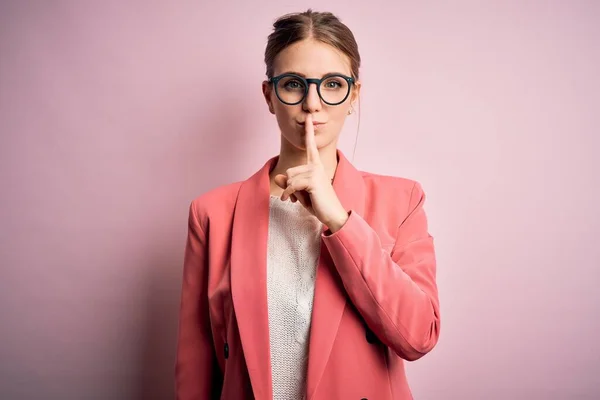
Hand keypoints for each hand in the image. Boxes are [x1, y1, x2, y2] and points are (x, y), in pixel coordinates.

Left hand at [274, 114, 348, 230]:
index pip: (310, 146)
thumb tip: (277, 177)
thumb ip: (289, 184)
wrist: (332, 215)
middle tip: (296, 196)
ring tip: (299, 199)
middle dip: (289, 185)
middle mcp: (316, 166)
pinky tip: (291, 201)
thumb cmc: (318, 203)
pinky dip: (288, 194)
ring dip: (290, 191)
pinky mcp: (312, 180)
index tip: (309, 117)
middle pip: (289, 171)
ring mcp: (315, 172)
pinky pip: (291, 185)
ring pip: (289, 178)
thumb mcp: (299, 193)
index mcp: (316, 166)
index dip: (309, 131)